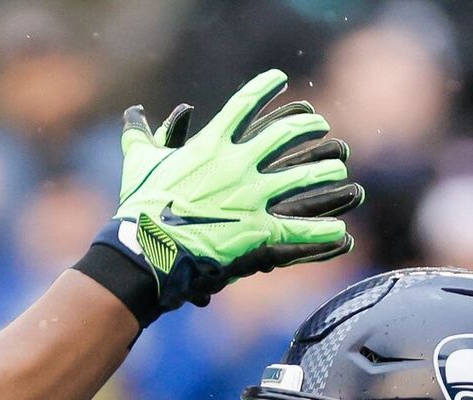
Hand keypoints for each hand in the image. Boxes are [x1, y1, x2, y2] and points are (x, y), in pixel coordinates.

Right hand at [96, 68, 361, 314]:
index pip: (244, 104)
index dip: (265, 88)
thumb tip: (133, 114)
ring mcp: (252, 196)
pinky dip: (322, 233)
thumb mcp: (139, 163)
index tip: (281, 79)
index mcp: (211, 143)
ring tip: (338, 169)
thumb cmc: (140, 206)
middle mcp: (238, 163)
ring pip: (302, 177)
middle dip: (307, 128)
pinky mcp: (259, 230)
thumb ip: (140, 135)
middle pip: (285, 135)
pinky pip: (299, 230)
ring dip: (325, 172)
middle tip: (320, 127)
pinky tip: (340, 233)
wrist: (147, 248)